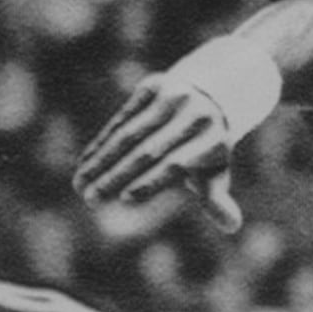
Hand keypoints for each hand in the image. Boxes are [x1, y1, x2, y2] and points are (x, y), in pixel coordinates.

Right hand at [74, 74, 241, 233]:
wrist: (215, 88)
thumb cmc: (209, 143)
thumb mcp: (217, 168)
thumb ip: (216, 197)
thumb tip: (232, 226)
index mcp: (212, 138)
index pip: (176, 163)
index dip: (150, 181)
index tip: (124, 199)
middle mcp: (192, 114)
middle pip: (148, 150)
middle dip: (115, 176)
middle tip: (89, 199)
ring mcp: (172, 96)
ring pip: (128, 134)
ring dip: (100, 161)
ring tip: (79, 184)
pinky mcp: (153, 85)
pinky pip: (122, 117)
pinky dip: (102, 141)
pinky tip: (87, 161)